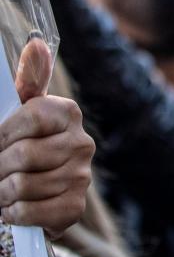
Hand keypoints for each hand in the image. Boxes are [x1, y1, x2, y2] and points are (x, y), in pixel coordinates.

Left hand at [0, 40, 92, 235]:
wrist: (37, 193)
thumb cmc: (22, 146)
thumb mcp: (22, 113)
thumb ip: (29, 80)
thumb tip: (36, 44)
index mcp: (69, 114)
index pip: (33, 115)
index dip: (4, 133)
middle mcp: (83, 143)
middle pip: (25, 154)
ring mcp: (82, 176)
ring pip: (24, 184)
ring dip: (2, 191)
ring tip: (3, 188)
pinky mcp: (75, 207)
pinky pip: (30, 211)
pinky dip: (12, 212)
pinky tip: (14, 205)